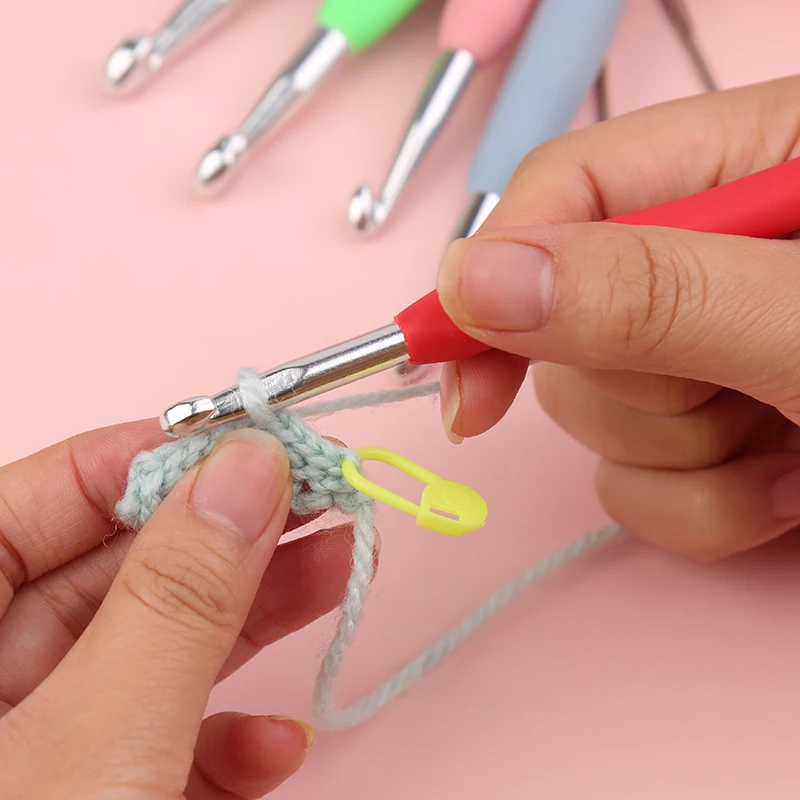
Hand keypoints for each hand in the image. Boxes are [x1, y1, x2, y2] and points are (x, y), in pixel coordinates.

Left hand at [0, 422, 362, 797]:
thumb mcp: (100, 740)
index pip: (53, 494)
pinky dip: (225, 741)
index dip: (162, 457)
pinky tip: (276, 743)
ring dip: (258, 618)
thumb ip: (177, 599)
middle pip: (121, 569)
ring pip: (157, 647)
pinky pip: (160, 742)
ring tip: (344, 566)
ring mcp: (39, 745)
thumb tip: (249, 467)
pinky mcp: (95, 794)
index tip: (264, 443)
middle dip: (234, 536)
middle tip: (327, 495)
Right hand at [436, 75, 799, 561]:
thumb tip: (479, 279)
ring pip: (602, 418)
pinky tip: (788, 489)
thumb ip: (653, 293)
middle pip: (571, 318)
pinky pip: (646, 486)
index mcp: (752, 165)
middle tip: (730, 400)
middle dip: (633, 388)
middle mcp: (722, 254)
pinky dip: (706, 509)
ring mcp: (718, 349)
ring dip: (680, 458)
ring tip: (787, 450)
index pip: (562, 192)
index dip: (494, 275)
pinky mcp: (725, 430)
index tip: (454, 366)